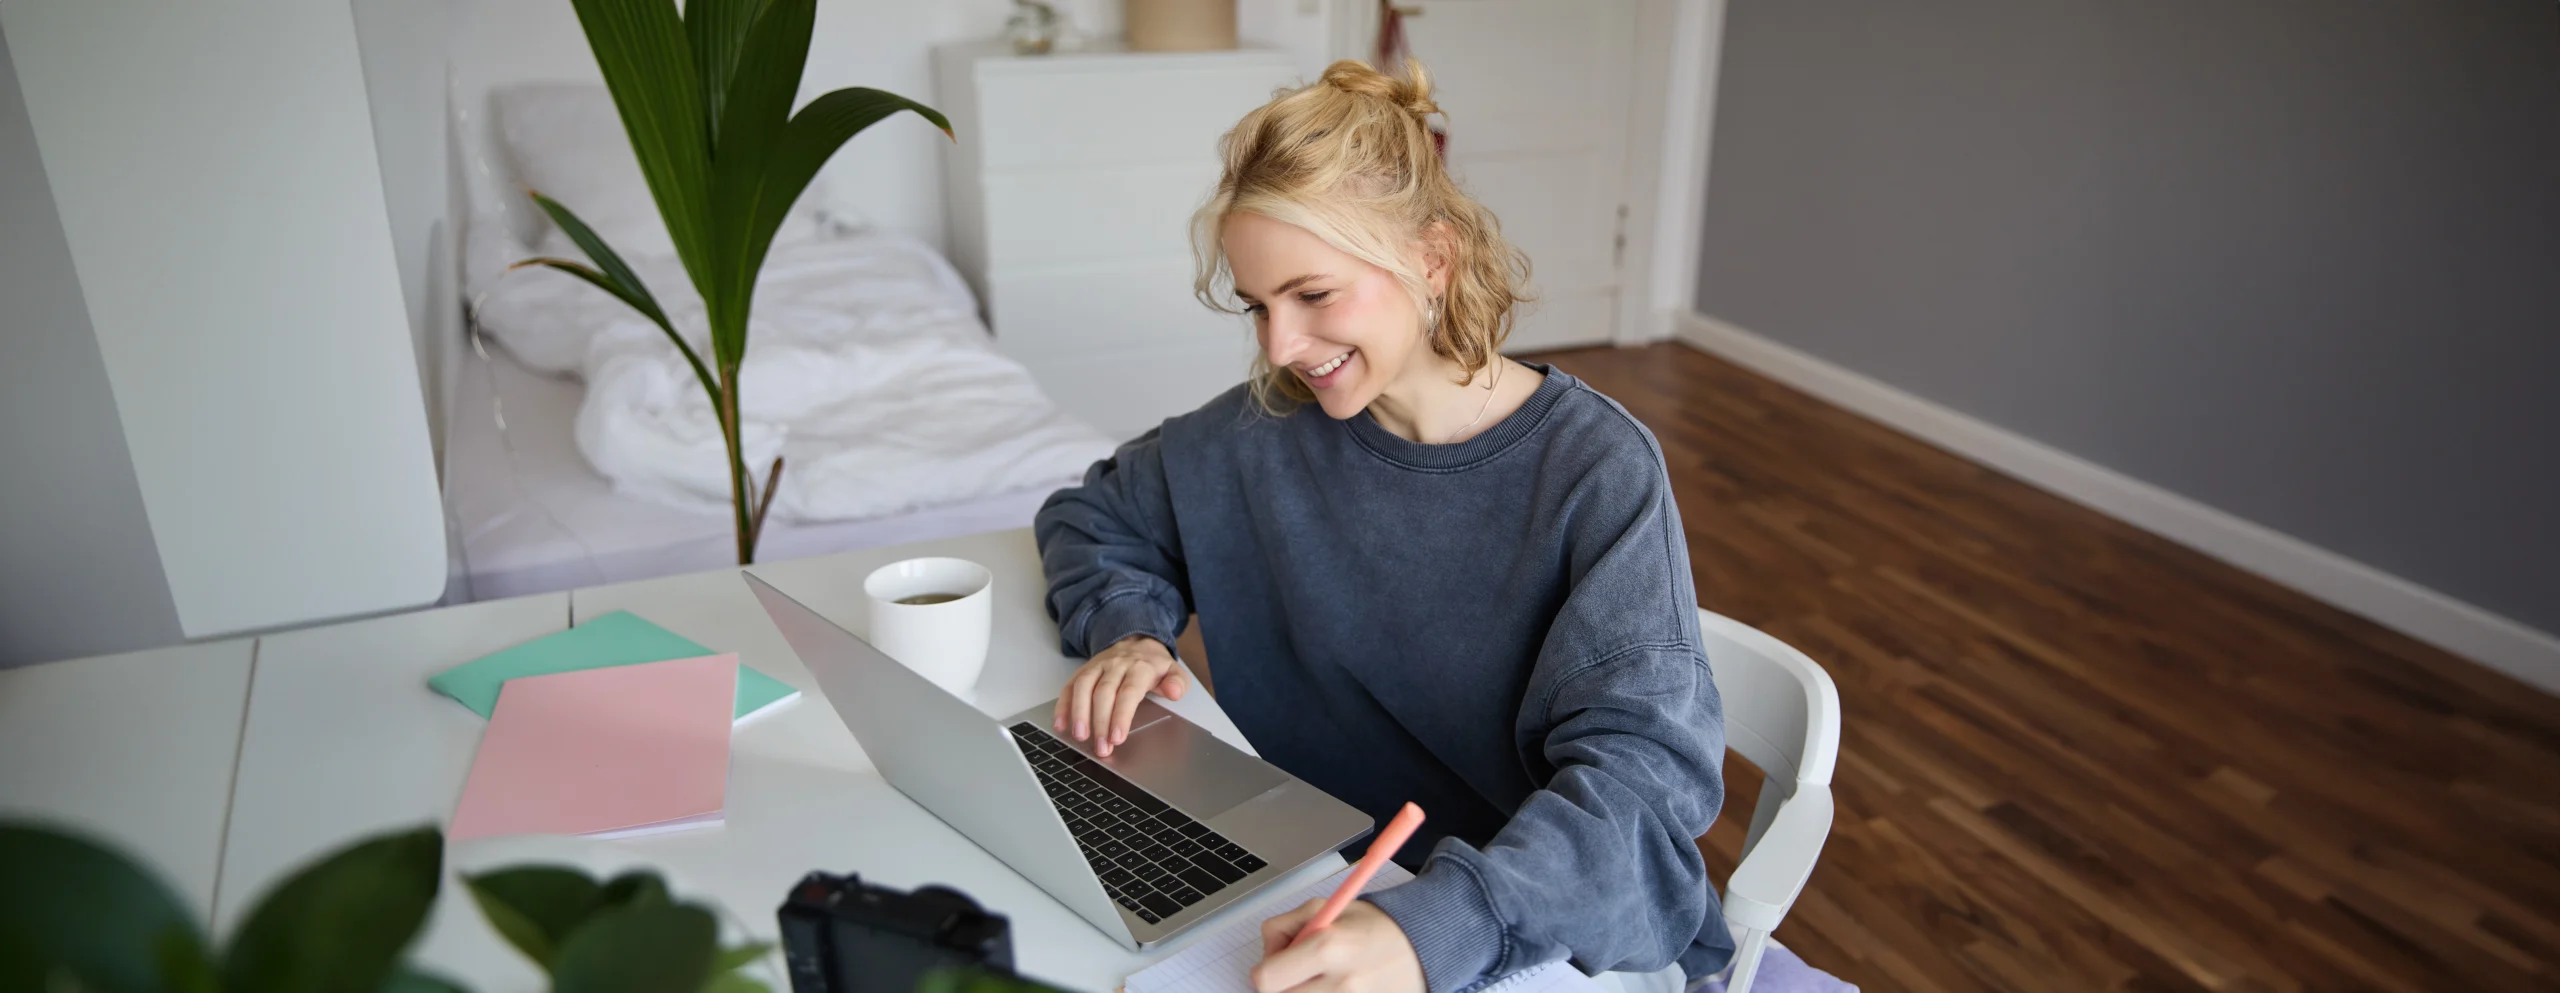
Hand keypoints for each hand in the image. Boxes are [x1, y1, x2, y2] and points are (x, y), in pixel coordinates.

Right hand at [1053, 633, 1186, 756]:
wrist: (1136, 641)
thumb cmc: (1153, 665)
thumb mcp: (1173, 671)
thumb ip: (1177, 683)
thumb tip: (1174, 692)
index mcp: (1139, 667)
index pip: (1128, 692)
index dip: (1121, 716)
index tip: (1117, 737)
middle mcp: (1116, 665)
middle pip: (1104, 693)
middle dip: (1100, 722)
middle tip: (1101, 748)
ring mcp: (1097, 667)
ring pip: (1083, 687)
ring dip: (1079, 713)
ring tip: (1079, 736)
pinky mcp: (1083, 672)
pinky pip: (1070, 686)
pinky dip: (1063, 706)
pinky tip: (1061, 725)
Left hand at [1252, 898, 1425, 992]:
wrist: (1420, 948)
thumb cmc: (1373, 926)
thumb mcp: (1327, 907)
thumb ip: (1286, 926)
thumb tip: (1267, 954)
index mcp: (1327, 947)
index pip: (1265, 980)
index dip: (1265, 972)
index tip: (1276, 966)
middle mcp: (1340, 983)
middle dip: (1285, 986)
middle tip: (1301, 973)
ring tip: (1321, 980)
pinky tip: (1332, 990)